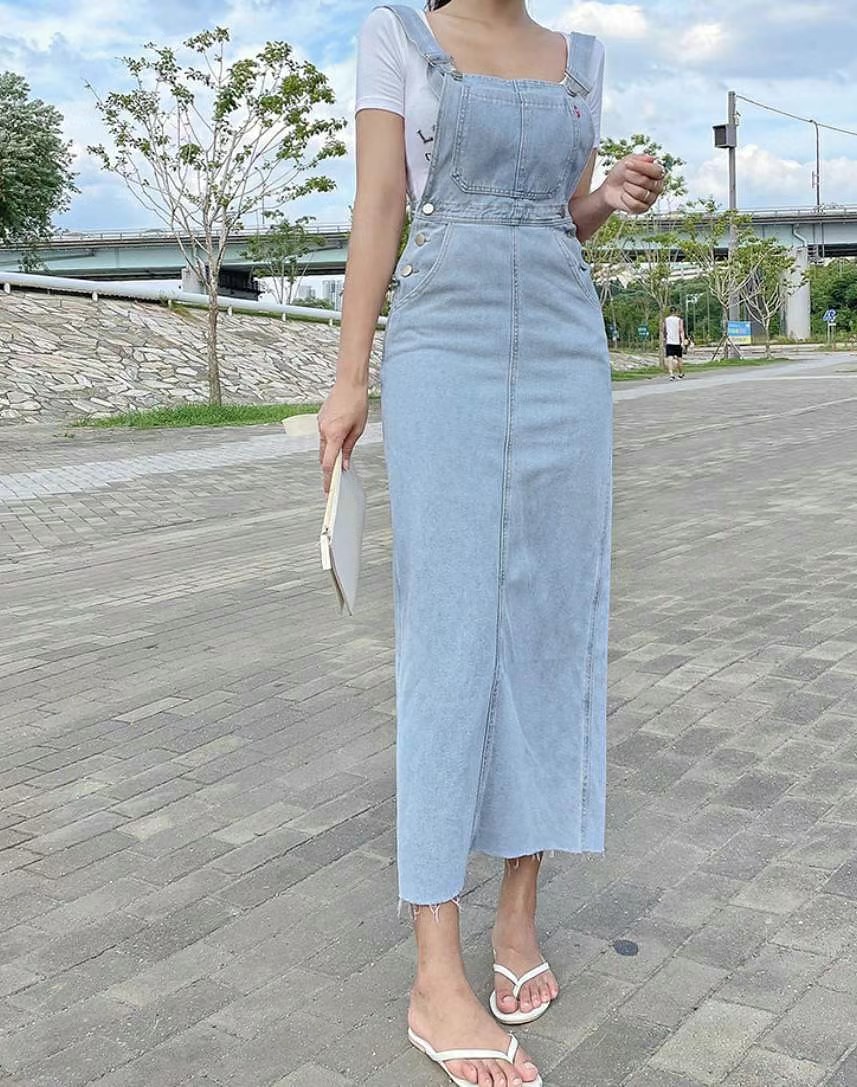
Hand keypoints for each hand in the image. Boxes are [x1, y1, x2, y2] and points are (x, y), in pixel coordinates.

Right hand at [318, 378, 368, 493]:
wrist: (349, 384)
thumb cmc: (356, 404)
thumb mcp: (358, 429)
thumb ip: (349, 448)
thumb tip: (344, 464)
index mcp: (334, 435)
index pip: (328, 463)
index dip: (328, 478)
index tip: (328, 490)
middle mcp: (324, 431)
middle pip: (323, 457)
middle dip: (328, 469)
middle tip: (333, 481)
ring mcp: (320, 425)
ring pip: (323, 446)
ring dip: (329, 454)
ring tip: (339, 460)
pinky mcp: (320, 420)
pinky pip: (323, 436)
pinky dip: (329, 442)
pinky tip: (338, 440)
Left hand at [600, 154, 665, 214]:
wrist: (609, 188)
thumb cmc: (621, 174)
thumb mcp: (628, 160)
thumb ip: (641, 158)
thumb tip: (652, 159)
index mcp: (658, 173)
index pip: (656, 170)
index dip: (641, 167)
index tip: (627, 164)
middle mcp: (658, 186)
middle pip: (646, 181)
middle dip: (631, 177)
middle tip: (625, 176)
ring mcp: (652, 198)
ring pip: (640, 193)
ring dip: (628, 188)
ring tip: (625, 186)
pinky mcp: (644, 209)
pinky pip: (636, 205)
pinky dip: (626, 199)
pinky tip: (624, 195)